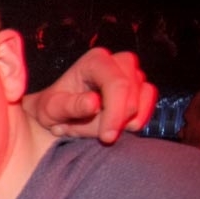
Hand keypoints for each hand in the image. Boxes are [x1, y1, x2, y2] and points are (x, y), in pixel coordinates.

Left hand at [26, 48, 156, 142]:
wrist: (59, 114)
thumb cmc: (53, 109)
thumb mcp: (51, 109)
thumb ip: (70, 106)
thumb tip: (94, 103)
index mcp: (96, 61)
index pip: (117, 84)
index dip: (115, 113)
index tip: (107, 137)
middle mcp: (119, 62)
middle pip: (131, 97)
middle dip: (113, 121)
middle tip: (87, 132)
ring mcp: (134, 75)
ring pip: (141, 104)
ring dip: (120, 123)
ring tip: (95, 126)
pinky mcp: (142, 89)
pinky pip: (148, 109)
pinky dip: (132, 123)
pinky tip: (112, 125)